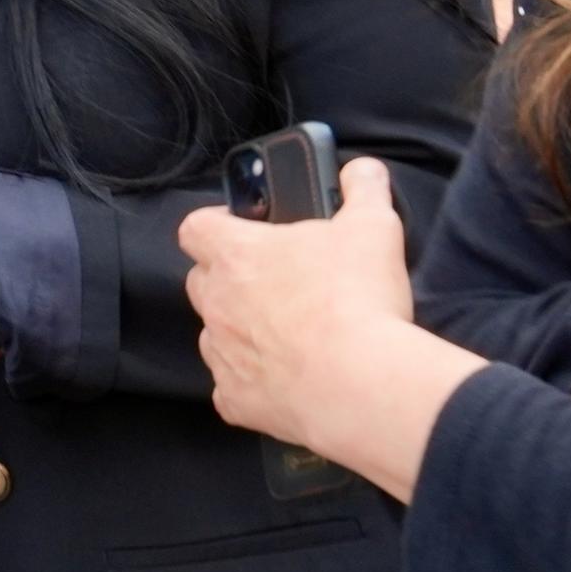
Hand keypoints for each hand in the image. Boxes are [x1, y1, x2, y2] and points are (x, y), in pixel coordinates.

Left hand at [179, 158, 482, 497]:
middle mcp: (218, 303)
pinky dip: (252, 381)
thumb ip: (363, 189)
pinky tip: (287, 380)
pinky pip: (231, 387)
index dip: (215, 223)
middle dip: (228, 277)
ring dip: (241, 330)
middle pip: (201, 280)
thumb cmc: (357, 300)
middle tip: (276, 280)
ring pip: (215, 334)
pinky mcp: (235, 401)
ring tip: (289, 334)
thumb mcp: (373, 226)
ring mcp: (222, 354)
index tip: (238, 226)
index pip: (196, 227)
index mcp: (237, 254)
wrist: (358, 385)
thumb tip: (362, 170)